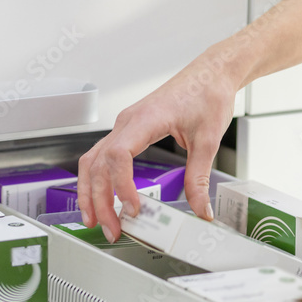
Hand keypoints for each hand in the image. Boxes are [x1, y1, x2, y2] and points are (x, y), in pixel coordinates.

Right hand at [77, 48, 238, 242]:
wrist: (210, 73)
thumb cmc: (207, 94)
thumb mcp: (208, 140)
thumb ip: (198, 178)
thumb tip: (200, 209)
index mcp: (144, 119)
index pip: (118, 156)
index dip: (120, 186)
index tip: (133, 209)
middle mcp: (127, 122)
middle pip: (98, 164)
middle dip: (100, 200)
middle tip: (112, 229)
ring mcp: (124, 126)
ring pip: (92, 161)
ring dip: (91, 192)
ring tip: (96, 220)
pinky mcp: (128, 130)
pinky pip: (102, 156)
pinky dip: (98, 179)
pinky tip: (103, 199)